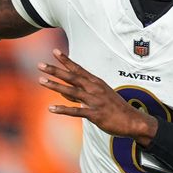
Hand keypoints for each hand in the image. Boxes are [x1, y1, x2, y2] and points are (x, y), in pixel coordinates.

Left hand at [38, 49, 156, 144]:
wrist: (132, 120)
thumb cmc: (116, 107)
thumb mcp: (101, 95)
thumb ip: (83, 93)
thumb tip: (67, 95)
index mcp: (96, 82)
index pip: (78, 69)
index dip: (66, 60)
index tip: (55, 51)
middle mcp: (94, 89)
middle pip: (72, 77)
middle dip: (55, 70)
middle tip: (40, 64)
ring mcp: (94, 101)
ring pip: (71, 91)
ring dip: (55, 86)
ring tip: (41, 80)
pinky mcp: (95, 114)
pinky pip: (76, 111)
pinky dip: (63, 110)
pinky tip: (51, 108)